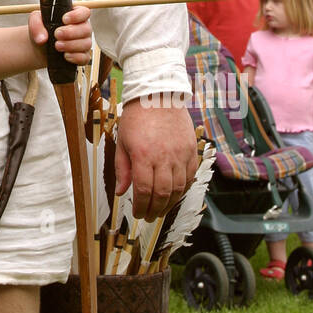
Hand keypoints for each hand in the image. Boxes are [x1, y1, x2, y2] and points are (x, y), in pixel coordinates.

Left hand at [27, 4, 91, 65]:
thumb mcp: (35, 21)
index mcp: (75, 15)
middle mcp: (82, 28)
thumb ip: (36, 24)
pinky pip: (85, 58)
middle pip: (86, 29)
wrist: (40, 48)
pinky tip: (65, 55)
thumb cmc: (42, 30)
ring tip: (57, 46)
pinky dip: (75, 57)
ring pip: (86, 44)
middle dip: (71, 32)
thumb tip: (42, 39)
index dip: (77, 15)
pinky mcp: (82, 56)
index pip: (84, 12)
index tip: (64, 19)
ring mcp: (84, 43)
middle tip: (57, 34)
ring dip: (71, 45)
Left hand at [114, 97, 197, 220]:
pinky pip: (191, 176)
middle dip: (155, 210)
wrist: (159, 94)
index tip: (138, 214)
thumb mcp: (123, 141)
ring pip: (179, 188)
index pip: (143, 191)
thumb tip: (122, 192)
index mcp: (143, 156)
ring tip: (161, 209)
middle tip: (149, 217)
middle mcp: (164, 157)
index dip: (141, 207)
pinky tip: (175, 194)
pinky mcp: (191, 150)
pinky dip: (184, 189)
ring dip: (170, 203)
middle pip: (162, 194)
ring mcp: (180, 154)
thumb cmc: (137, 116)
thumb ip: (122, 168)